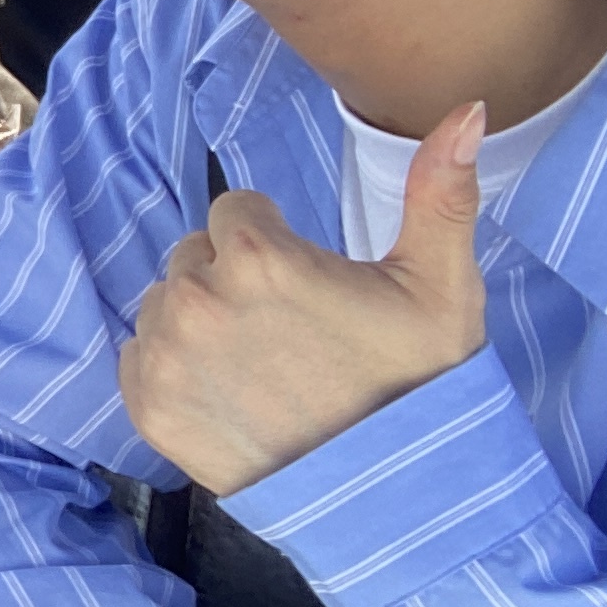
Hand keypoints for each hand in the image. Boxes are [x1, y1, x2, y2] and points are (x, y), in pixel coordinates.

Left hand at [117, 106, 489, 494]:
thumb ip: (441, 191)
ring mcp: (166, 356)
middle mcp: (197, 299)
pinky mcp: (147, 407)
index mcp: (258, 257)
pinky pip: (138, 354)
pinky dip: (172, 367)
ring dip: (201, 321)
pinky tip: (229, 392)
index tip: (310, 289)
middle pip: (197, 256)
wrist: (397, 497)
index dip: (276, 244)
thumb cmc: (421, 388)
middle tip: (290, 332)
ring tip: (262, 365)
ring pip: (166, 302)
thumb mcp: (441, 286)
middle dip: (234, 279)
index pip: (236, 211)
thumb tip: (467, 108)